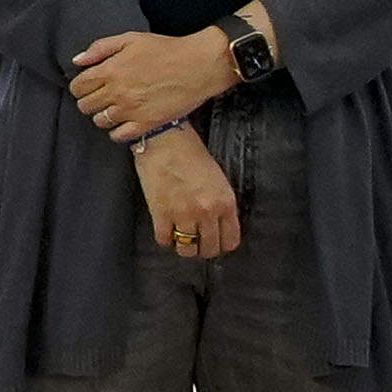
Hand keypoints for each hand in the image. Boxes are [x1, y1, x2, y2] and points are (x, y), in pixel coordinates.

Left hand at [69, 23, 237, 143]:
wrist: (201, 64)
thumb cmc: (167, 49)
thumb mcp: (130, 39)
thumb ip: (100, 48)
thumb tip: (78, 61)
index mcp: (111, 70)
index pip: (78, 87)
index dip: (80, 87)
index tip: (87, 86)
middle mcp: (117, 92)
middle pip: (85, 105)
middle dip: (89, 101)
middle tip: (101, 97)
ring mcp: (132, 110)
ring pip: (100, 121)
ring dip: (102, 116)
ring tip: (114, 109)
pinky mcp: (148, 123)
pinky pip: (120, 136)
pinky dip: (117, 131)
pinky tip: (124, 122)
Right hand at [133, 127, 240, 260]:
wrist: (165, 141)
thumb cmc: (191, 154)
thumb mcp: (218, 180)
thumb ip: (221, 204)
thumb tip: (218, 224)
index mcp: (225, 203)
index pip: (231, 240)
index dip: (223, 245)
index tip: (216, 242)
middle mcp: (207, 212)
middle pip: (210, 249)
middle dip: (204, 249)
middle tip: (198, 243)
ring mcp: (183, 214)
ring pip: (187, 250)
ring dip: (184, 248)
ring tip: (181, 240)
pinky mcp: (161, 213)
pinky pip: (165, 240)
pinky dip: (166, 239)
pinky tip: (166, 231)